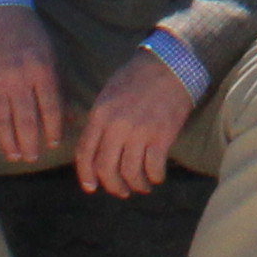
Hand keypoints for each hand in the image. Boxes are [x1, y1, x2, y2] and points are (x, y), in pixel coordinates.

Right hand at [0, 0, 65, 159]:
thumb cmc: (28, 33)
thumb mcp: (50, 55)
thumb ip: (59, 87)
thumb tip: (72, 117)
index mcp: (42, 70)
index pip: (50, 109)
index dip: (53, 130)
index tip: (53, 144)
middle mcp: (19, 78)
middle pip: (26, 120)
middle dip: (30, 143)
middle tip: (32, 158)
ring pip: (2, 120)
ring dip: (9, 142)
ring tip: (14, 156)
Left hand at [73, 50, 196, 195]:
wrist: (171, 65)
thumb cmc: (138, 78)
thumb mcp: (108, 93)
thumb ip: (99, 120)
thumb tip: (93, 147)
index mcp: (100, 114)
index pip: (85, 153)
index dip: (87, 175)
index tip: (91, 187)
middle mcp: (116, 126)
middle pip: (106, 169)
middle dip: (113, 186)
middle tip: (120, 191)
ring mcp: (139, 132)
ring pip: (130, 173)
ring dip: (136, 185)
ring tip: (142, 186)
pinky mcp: (161, 136)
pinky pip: (154, 168)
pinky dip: (155, 177)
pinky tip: (157, 176)